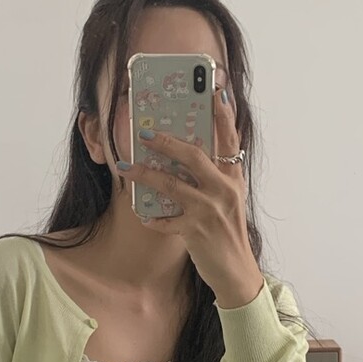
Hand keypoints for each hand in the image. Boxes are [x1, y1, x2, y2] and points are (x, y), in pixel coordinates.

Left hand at [116, 89, 264, 308]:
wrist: (236, 272)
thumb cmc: (228, 233)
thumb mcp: (228, 200)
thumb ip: (214, 176)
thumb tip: (186, 154)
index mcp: (233, 178)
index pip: (229, 138)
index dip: (222, 113)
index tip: (214, 88)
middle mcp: (224, 190)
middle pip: (194, 156)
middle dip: (166, 141)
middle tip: (144, 132)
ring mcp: (210, 210)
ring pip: (172, 185)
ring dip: (146, 174)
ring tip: (126, 168)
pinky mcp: (196, 231)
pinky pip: (166, 220)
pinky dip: (152, 217)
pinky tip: (142, 215)